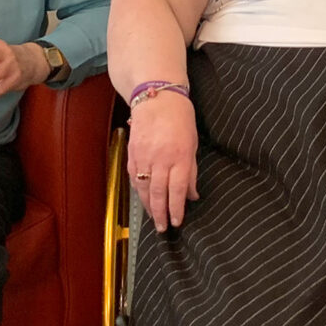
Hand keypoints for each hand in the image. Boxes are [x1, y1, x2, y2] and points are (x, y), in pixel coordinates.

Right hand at [127, 92, 198, 232]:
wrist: (157, 97)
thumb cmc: (180, 117)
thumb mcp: (193, 143)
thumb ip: (191, 170)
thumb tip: (192, 194)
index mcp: (180, 156)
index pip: (178, 189)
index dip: (177, 208)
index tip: (177, 221)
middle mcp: (161, 158)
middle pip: (159, 193)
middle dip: (161, 214)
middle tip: (163, 228)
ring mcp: (144, 156)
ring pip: (144, 188)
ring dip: (149, 206)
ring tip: (153, 218)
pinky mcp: (132, 153)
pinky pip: (135, 177)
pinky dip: (139, 191)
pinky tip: (143, 199)